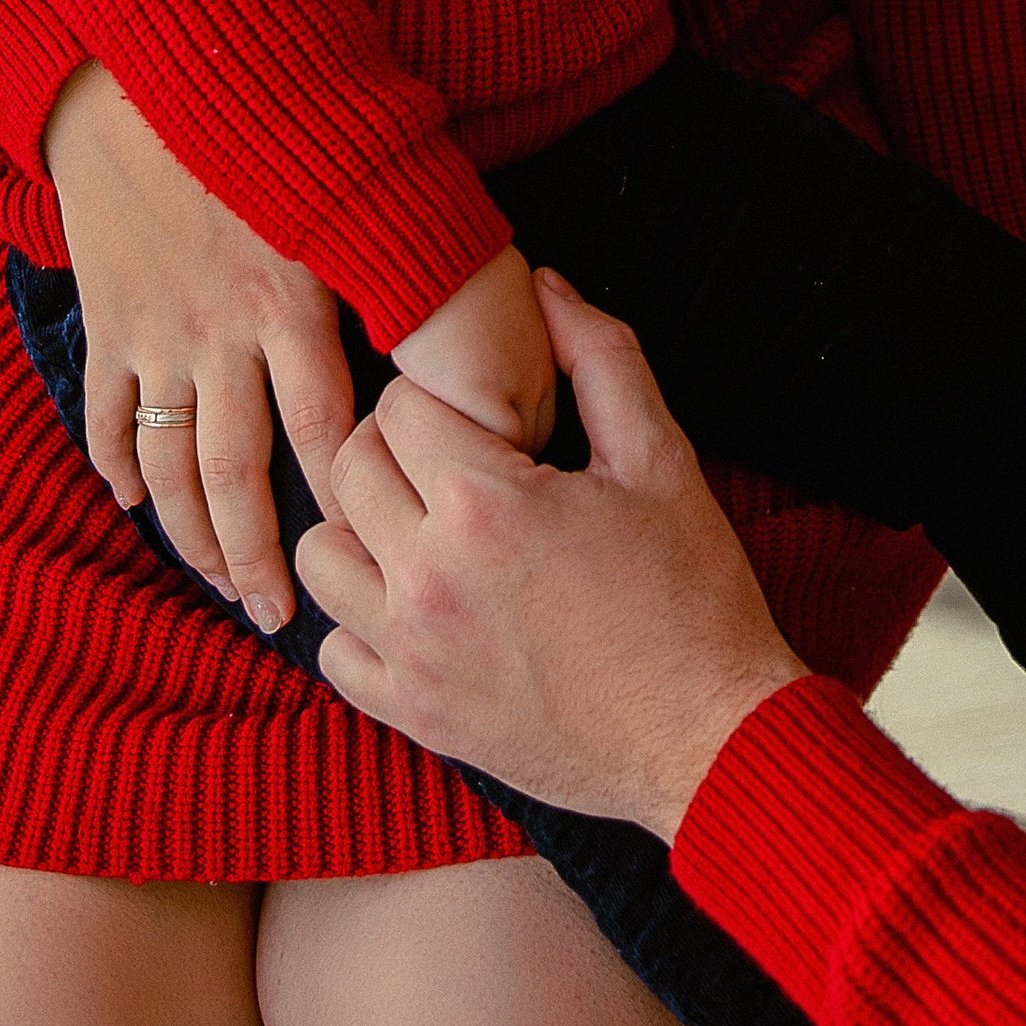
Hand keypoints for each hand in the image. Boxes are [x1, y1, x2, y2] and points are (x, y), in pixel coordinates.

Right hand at [43, 60, 353, 634]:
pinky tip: (136, 503)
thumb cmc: (271, 123)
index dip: (347, 500)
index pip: (326, 431)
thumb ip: (407, 270)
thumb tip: (477, 333)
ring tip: (219, 582)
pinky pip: (109, 415)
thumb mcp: (349, 189)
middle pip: (237, 474)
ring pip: (168, 465)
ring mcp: (155, 331)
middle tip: (278, 616)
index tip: (371, 550)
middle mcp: (220, 329)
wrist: (143, 73)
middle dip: (259, 555)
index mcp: (293, 301)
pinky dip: (119, 466)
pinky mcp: (108, 319)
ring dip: (191, 535)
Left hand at [298, 271, 804, 833]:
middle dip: (396, 451)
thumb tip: (544, 288)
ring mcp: (413, 652)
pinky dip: (361, 622)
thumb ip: (600, 358)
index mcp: (488, 503)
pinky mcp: (414, 714)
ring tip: (424, 532)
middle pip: (347, 469)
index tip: (484, 425)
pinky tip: (419, 608)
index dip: (441, 401)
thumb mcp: (662, 460)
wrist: (707, 737)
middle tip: (456, 468)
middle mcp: (430, 577)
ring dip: (361, 531)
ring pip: (318, 556)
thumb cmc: (693, 596)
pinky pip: (333, 651)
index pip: (399, 406)